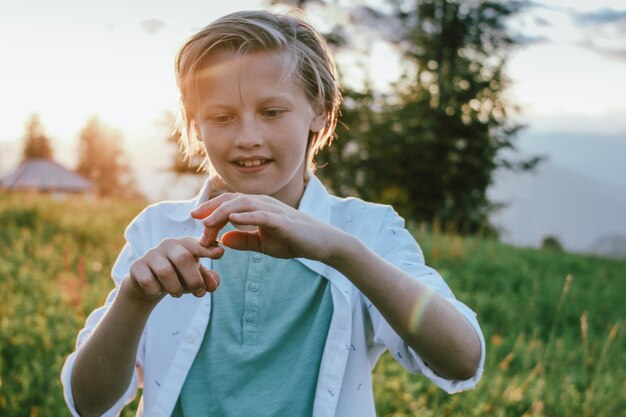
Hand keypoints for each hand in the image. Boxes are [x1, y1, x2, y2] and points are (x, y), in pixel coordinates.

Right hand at [124, 237, 223, 302]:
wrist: (148, 284)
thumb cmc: (178, 276)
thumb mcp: (195, 278)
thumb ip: (207, 280)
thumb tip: (214, 285)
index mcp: (186, 244)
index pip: (197, 244)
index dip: (208, 248)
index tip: (220, 253)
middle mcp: (169, 245)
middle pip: (183, 258)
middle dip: (194, 279)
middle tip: (200, 294)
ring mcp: (151, 254)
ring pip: (165, 272)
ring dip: (175, 288)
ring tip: (177, 294)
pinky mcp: (136, 266)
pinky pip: (148, 281)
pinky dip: (156, 291)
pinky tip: (157, 291)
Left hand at [190, 193, 341, 262]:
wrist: (322, 244)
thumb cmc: (294, 241)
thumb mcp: (263, 244)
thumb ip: (243, 241)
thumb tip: (222, 240)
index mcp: (257, 207)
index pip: (229, 204)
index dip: (210, 211)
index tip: (196, 224)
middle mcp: (263, 203)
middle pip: (231, 200)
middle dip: (211, 210)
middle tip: (195, 222)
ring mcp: (274, 210)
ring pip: (243, 203)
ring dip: (222, 213)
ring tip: (207, 224)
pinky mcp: (284, 221)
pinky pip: (262, 215)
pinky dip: (246, 216)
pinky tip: (232, 220)